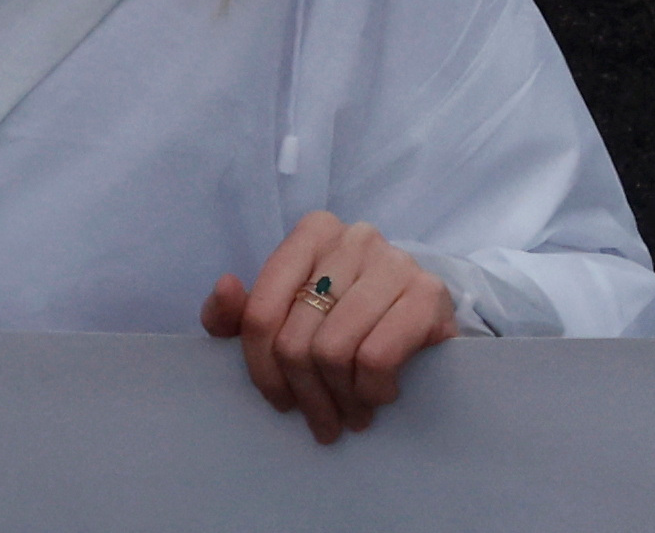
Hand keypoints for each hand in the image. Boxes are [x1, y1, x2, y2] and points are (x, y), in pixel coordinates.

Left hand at [202, 214, 461, 438]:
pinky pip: (376, 357)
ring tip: (350, 414)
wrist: (426, 324)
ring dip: (340, 398)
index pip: (261, 312)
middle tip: (321, 421)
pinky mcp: (428, 293)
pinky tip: (378, 394)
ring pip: (333, 351)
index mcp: (313, 233)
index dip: (262, 370)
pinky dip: (372, 390)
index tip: (280, 402)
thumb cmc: (347, 319)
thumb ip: (238, 313)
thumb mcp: (289, 315)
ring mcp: (394, 261)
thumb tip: (226, 288)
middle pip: (296, 340)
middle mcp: (354, 237)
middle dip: (306, 394)